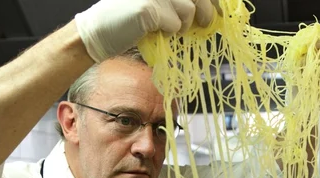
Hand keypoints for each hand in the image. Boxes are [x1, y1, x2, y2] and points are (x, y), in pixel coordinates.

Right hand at [75, 0, 218, 61]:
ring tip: (169, 29)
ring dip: (183, 25)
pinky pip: (175, 24)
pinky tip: (157, 31)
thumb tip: (212, 10)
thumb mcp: (159, 5)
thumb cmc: (130, 20)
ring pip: (188, 10)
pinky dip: (170, 32)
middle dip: (206, 11)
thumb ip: (181, 2)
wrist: (100, 32)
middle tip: (204, 24)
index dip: (213, 0)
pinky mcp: (149, 8)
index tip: (219, 11)